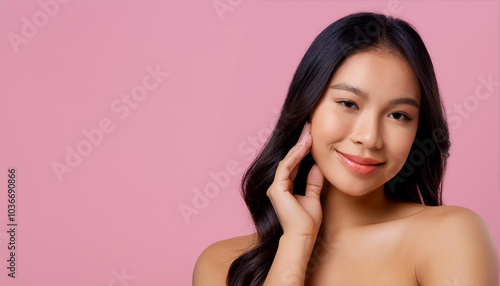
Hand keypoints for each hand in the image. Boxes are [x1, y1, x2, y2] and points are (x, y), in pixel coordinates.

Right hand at [266, 121, 324, 237]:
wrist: (303, 236)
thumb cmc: (307, 222)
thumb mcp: (313, 197)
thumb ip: (313, 182)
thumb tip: (316, 167)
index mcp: (285, 187)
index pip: (294, 163)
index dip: (303, 149)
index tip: (311, 135)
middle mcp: (277, 185)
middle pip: (290, 159)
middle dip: (300, 142)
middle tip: (309, 127)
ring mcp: (275, 187)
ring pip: (287, 161)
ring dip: (298, 146)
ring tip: (308, 133)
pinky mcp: (277, 189)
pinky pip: (286, 167)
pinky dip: (296, 156)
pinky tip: (305, 146)